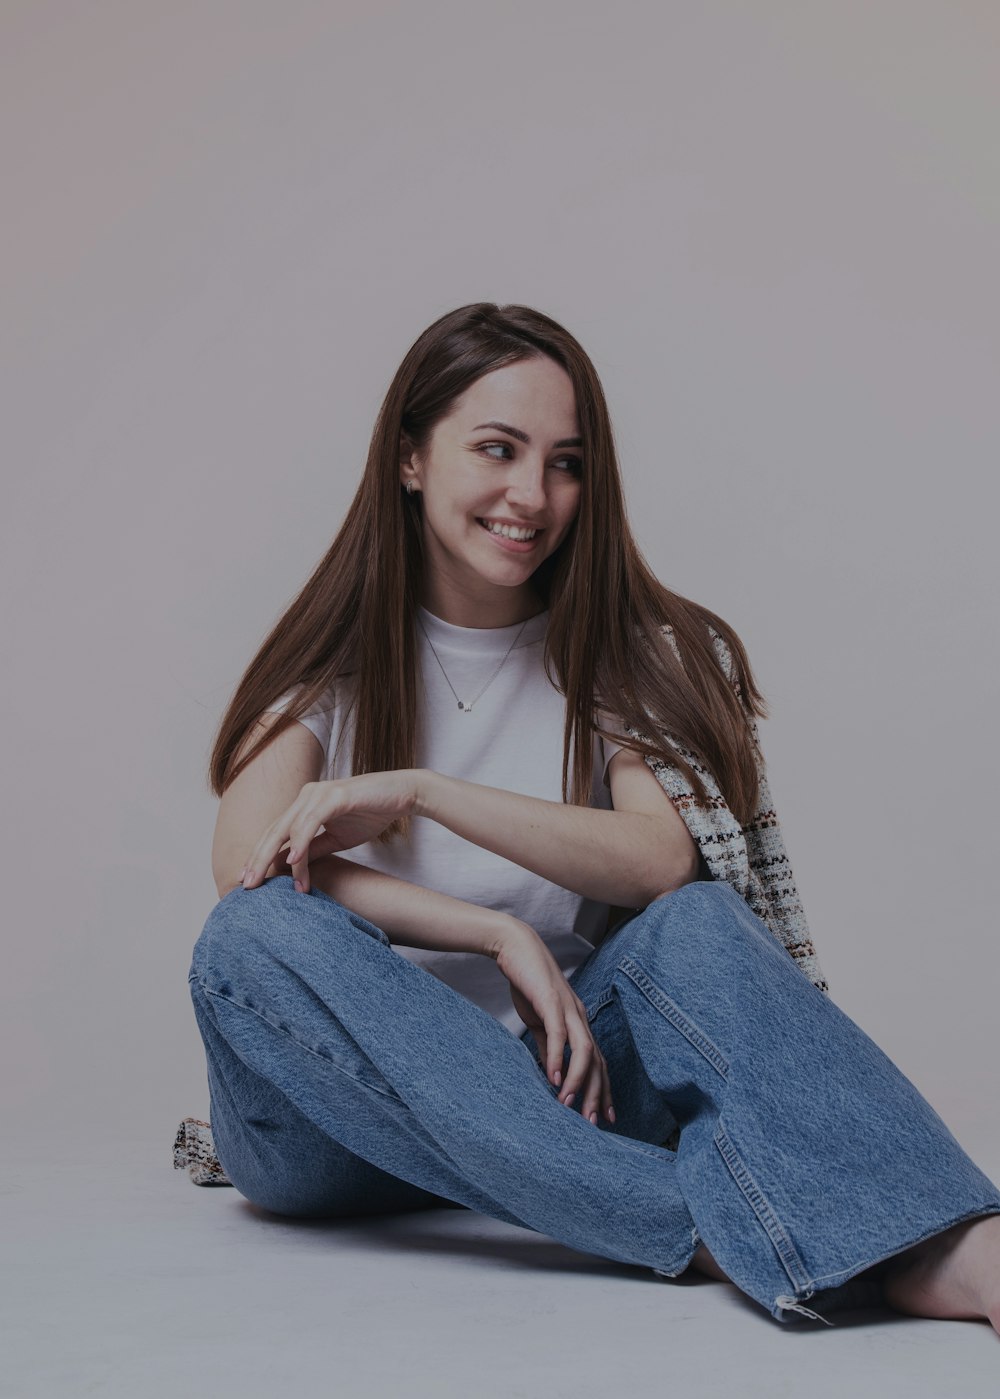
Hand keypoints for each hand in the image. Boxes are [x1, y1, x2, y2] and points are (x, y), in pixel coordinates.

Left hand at [240, 771, 421, 893]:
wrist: (403, 794)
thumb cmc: (372, 812)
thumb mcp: (338, 838)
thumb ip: (314, 849)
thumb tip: (289, 866)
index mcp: (305, 804)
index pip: (275, 833)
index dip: (259, 856)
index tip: (248, 881)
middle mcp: (307, 795)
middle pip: (274, 831)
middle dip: (257, 859)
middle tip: (245, 885)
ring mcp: (319, 793)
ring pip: (288, 828)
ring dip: (276, 857)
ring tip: (266, 881)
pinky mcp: (335, 795)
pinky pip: (311, 822)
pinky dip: (300, 842)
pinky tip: (292, 861)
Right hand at [492, 920, 615, 1127]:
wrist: (516, 947)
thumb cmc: (528, 983)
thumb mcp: (539, 1020)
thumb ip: (547, 1046)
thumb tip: (552, 1073)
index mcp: (578, 1022)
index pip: (598, 1061)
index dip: (602, 1089)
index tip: (604, 1117)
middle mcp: (580, 1017)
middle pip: (597, 1061)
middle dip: (596, 1094)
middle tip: (592, 1123)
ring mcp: (568, 1008)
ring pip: (584, 1050)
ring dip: (578, 1080)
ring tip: (568, 1104)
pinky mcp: (551, 1001)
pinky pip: (560, 1034)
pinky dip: (559, 1057)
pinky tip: (555, 1078)